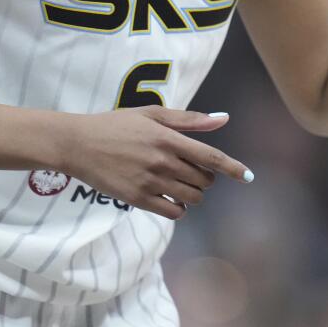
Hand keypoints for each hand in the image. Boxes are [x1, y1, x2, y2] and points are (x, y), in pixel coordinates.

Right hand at [56, 106, 251, 219]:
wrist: (78, 144)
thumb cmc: (117, 125)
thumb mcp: (152, 114)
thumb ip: (189, 120)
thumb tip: (223, 118)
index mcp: (168, 138)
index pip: (211, 157)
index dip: (233, 168)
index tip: (249, 176)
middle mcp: (162, 161)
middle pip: (203, 180)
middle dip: (205, 178)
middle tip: (191, 170)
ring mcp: (150, 182)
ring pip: (191, 198)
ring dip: (194, 194)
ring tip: (181, 183)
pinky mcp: (137, 199)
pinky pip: (173, 212)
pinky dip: (179, 208)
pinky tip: (172, 198)